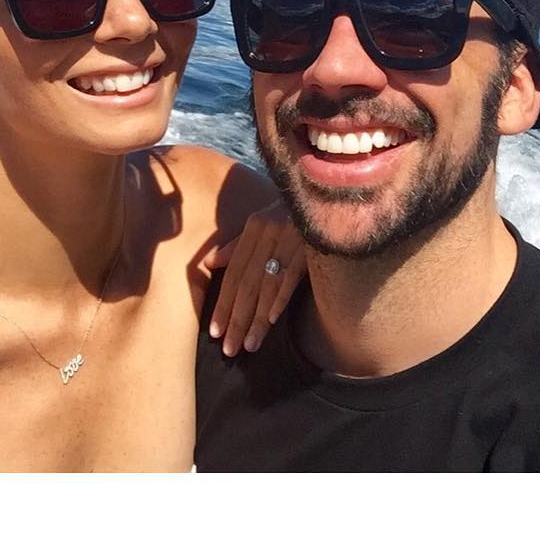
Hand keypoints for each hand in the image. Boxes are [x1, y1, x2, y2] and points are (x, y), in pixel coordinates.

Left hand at [202, 199, 304, 356]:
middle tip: (229, 349)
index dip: (223, 303)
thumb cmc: (292, 212)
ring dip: (258, 318)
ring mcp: (289, 238)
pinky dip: (281, 297)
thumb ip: (237, 245)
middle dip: (236, 318)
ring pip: (268, 285)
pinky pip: (292, 275)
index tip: (215, 331)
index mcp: (254, 228)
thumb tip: (210, 263)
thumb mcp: (263, 223)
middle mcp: (268, 232)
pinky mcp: (310, 244)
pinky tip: (272, 320)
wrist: (329, 191)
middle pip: (247, 283)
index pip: (234, 273)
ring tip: (249, 345)